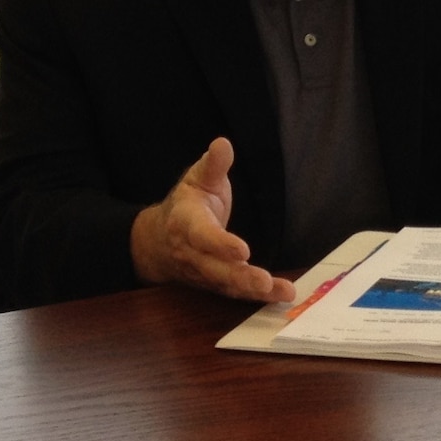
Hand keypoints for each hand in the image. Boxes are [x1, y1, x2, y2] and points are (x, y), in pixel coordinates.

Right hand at [129, 137, 293, 302]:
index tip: (242, 250)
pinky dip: (258, 297)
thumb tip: (223, 143)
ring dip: (253, 291)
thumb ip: (213, 165)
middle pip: (214, 269)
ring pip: (226, 285)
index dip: (220, 244)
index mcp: (186, 223)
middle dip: (239, 276)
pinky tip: (282, 295)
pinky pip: (235, 293)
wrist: (158, 240)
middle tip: (264, 280)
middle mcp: (192, 253)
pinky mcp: (215, 284)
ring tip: (282, 291)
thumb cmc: (186, 204)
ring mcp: (203, 273)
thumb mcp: (197, 179)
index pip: (202, 236)